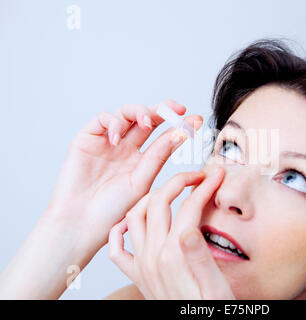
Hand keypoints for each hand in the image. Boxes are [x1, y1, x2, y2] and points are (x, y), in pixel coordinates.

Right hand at [45, 101, 201, 252]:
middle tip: (177, 109)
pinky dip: (113, 122)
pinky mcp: (87, 138)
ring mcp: (107, 141)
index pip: (164, 136)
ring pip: (127, 113)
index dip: (179, 126)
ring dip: (139, 112)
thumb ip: (159, 156)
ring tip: (147, 123)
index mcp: (142, 160)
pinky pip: (103, 119)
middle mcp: (126, 148)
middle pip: (147, 119)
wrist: (81, 223)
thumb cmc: (111, 210)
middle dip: (163, 110)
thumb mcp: (142, 181)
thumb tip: (181, 133)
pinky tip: (117, 137)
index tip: (198, 120)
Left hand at [108, 168, 234, 298]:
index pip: (189, 207)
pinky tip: (133, 222)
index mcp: (175, 256)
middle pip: (159, 202)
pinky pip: (118, 249)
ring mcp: (142, 265)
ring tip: (170, 189)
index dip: (205, 186)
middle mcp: (153, 257)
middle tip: (197, 176)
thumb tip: (189, 228)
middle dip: (179, 181)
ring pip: (135, 217)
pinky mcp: (138, 275)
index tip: (217, 174)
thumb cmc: (210, 311)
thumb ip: (200, 258)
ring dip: (151, 196)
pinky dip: (120, 231)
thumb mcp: (215, 288)